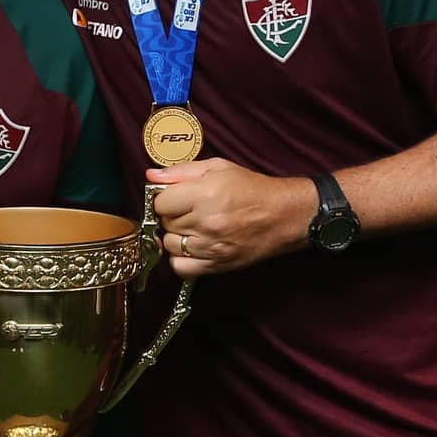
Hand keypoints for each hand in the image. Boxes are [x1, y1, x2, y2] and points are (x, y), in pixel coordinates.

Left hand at [148, 157, 309, 276]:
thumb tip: (151, 176)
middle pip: (165, 223)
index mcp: (205, 193)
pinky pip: (181, 268)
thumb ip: (181, 171)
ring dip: (177, 236)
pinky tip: (193, 247)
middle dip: (173, 216)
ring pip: (170, 245)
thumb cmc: (253, 189)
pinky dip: (181, 259)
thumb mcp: (219, 168)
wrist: (285, 215)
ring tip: (194, 227)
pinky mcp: (217, 265)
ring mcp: (212, 247)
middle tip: (189, 209)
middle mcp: (207, 222)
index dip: (165, 198)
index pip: (160, 203)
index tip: (176, 197)